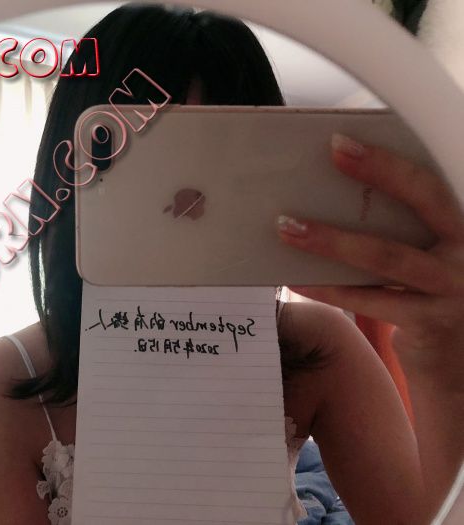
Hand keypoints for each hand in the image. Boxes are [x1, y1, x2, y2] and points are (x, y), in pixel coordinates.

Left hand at [276, 133, 463, 385]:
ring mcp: (455, 287)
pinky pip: (371, 301)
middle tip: (332, 152)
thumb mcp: (428, 253)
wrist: (460, 361)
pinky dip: (330, 289)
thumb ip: (400, 225)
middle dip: (379, 170)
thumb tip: (331, 194)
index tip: (342, 140)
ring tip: (287, 227)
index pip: (432, 178)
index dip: (389, 158)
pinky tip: (296, 280)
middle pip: (426, 198)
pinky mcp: (433, 322)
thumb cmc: (430, 294)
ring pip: (388, 256)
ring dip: (332, 240)